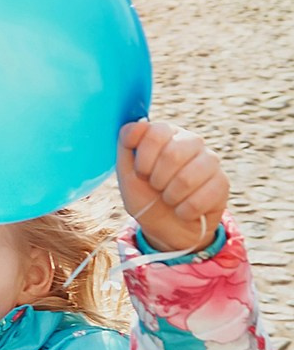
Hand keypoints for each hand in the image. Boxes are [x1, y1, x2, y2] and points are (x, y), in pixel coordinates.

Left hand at [117, 119, 228, 252]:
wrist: (164, 227)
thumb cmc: (145, 195)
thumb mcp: (126, 172)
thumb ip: (126, 143)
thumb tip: (141, 122)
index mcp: (167, 133)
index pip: (155, 133)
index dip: (143, 160)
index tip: (141, 173)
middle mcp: (192, 141)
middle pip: (173, 154)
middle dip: (157, 180)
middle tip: (156, 187)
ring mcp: (210, 161)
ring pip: (187, 178)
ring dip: (170, 197)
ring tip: (169, 199)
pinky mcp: (222, 183)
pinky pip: (199, 200)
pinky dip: (184, 211)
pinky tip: (183, 210)